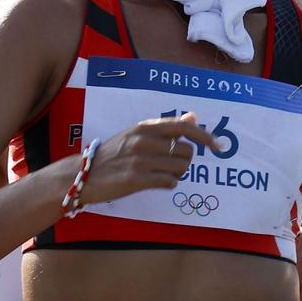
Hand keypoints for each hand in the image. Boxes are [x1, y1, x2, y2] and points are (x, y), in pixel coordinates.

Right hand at [78, 112, 219, 205]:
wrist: (84, 175)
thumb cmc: (113, 154)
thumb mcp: (136, 134)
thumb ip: (166, 126)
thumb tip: (193, 116)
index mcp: (145, 127)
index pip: (184, 128)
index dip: (205, 136)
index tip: (218, 145)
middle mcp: (144, 140)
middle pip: (186, 152)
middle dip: (183, 162)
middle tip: (168, 166)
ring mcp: (141, 160)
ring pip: (180, 168)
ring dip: (176, 174)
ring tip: (159, 174)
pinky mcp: (137, 179)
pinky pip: (169, 182)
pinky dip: (167, 184)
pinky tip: (154, 182)